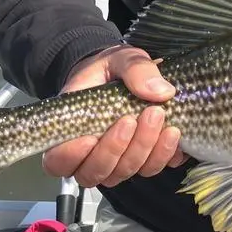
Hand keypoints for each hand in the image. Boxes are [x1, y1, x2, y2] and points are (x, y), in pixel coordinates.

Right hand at [41, 44, 185, 187]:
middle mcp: (89, 154)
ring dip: (143, 148)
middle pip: (95, 171)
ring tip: (157, 116)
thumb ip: (135, 69)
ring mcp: (116, 161)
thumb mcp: (120, 59)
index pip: (58, 160)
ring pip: (124, 172)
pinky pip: (151, 168)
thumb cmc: (112, 70)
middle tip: (135, 117)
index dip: (71, 156)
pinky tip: (173, 133)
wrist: (131, 77)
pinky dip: (164, 154)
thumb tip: (160, 91)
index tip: (91, 137)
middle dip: (117, 148)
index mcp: (68, 130)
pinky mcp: (142, 162)